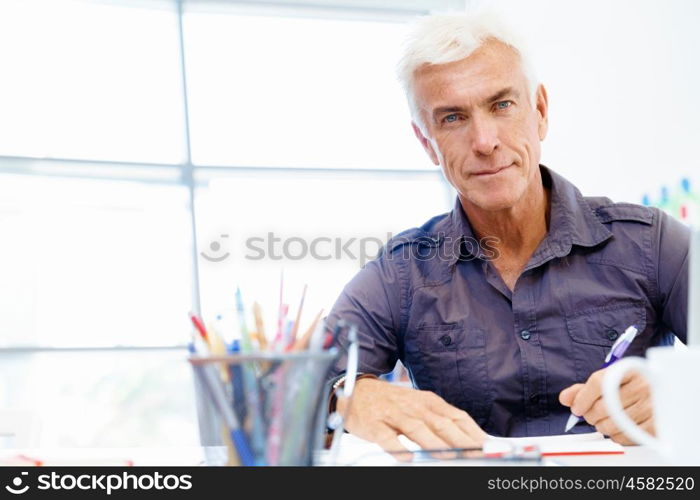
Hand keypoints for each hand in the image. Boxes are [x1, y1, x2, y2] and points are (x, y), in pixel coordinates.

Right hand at [336, 377, 486, 460]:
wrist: (358, 391)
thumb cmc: (394, 403)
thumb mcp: (421, 406)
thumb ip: (444, 421)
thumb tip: (474, 439)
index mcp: (430, 401)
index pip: (457, 416)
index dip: (473, 432)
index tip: (489, 446)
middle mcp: (415, 406)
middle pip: (441, 423)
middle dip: (460, 440)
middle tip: (476, 454)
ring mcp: (394, 414)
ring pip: (417, 429)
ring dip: (434, 443)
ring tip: (449, 457)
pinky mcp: (374, 424)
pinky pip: (386, 437)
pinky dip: (397, 447)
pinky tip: (407, 457)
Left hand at [559, 367, 654, 444]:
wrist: (666, 392)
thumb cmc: (633, 386)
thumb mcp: (611, 379)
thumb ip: (585, 388)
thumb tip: (565, 398)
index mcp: (629, 370)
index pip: (599, 383)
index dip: (582, 398)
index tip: (576, 408)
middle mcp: (643, 386)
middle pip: (602, 407)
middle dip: (590, 415)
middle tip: (591, 415)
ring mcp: (652, 406)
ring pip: (611, 424)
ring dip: (602, 427)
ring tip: (606, 421)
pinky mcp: (657, 426)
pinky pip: (625, 437)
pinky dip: (616, 436)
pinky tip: (618, 428)